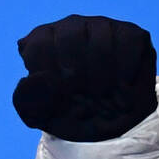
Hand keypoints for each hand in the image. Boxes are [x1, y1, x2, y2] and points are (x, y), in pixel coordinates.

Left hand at [13, 13, 157, 142]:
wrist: (110, 131)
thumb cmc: (72, 117)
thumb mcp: (42, 116)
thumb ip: (26, 100)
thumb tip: (27, 80)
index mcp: (46, 41)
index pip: (39, 43)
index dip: (49, 75)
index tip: (60, 96)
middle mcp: (73, 27)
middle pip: (70, 36)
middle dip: (76, 75)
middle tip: (83, 99)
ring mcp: (103, 28)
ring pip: (101, 39)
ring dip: (101, 77)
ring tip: (102, 98)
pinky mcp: (132, 35)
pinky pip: (128, 43)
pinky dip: (124, 71)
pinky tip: (121, 87)